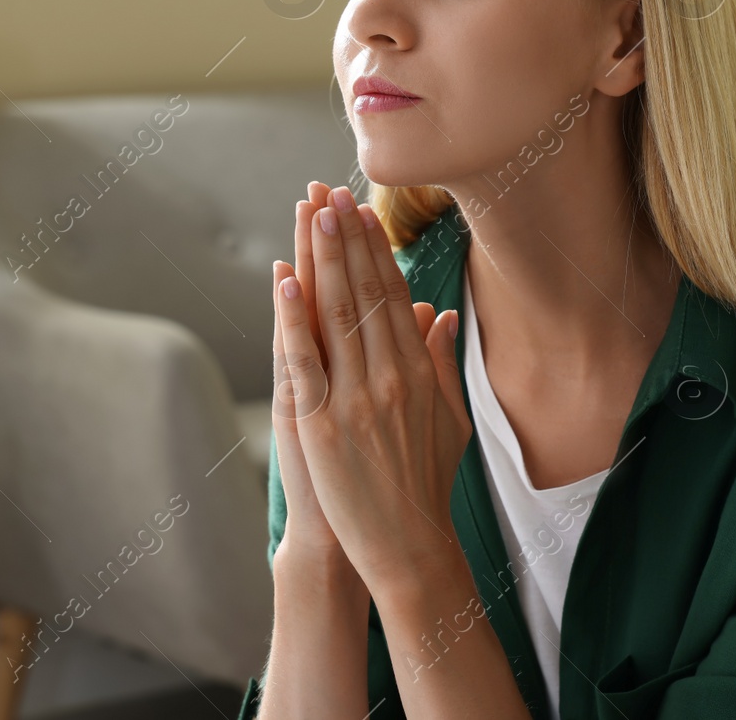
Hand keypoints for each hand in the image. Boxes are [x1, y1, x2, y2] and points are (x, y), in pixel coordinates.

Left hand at [273, 184, 471, 594]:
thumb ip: (443, 363)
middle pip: (365, 293)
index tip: (361, 210)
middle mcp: (391, 376)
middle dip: (346, 238)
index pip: (394, 295)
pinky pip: (305, 359)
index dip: (375, 249)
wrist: (409, 544)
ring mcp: (356, 398)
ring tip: (312, 214)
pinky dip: (292, 318)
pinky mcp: (322, 422)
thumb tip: (441, 316)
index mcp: (420, 371)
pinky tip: (285, 280)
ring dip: (323, 259)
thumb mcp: (451, 418)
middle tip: (331, 191)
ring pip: (337, 313)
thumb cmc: (427, 483)